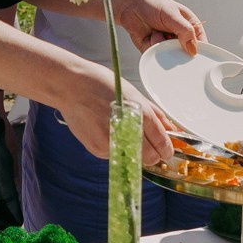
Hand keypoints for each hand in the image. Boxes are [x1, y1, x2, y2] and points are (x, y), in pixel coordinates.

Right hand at [54, 65, 175, 166]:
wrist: (71, 86)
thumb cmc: (102, 84)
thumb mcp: (134, 94)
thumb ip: (155, 114)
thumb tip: (171, 129)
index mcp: (141, 115)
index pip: (162, 144)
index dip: (167, 149)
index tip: (165, 150)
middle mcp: (129, 131)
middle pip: (150, 158)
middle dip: (152, 154)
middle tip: (147, 145)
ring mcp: (112, 143)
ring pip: (132, 158)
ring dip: (132, 150)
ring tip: (120, 130)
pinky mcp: (98, 149)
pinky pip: (114, 155)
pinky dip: (115, 147)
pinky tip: (106, 130)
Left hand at [110, 0, 203, 54]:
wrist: (130, 4)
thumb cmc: (153, 3)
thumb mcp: (172, 14)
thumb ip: (185, 31)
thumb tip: (193, 50)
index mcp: (190, 26)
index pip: (201, 43)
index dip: (200, 52)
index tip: (194, 56)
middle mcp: (180, 37)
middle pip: (186, 55)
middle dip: (176, 49)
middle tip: (169, 38)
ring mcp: (167, 44)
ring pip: (170, 57)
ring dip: (162, 45)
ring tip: (157, 31)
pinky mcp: (154, 50)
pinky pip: (157, 56)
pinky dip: (152, 46)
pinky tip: (149, 35)